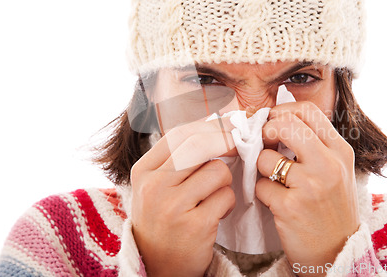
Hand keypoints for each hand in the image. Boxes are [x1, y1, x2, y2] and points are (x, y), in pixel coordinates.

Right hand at [130, 117, 236, 276]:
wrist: (157, 266)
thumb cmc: (163, 220)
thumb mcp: (157, 186)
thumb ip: (179, 158)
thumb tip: (219, 126)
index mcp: (143, 171)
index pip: (179, 134)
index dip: (209, 125)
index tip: (229, 123)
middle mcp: (154, 186)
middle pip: (200, 144)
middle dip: (227, 140)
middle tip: (242, 142)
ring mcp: (173, 206)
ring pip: (218, 170)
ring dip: (225, 181)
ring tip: (213, 197)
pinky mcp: (195, 225)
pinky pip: (226, 196)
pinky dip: (228, 203)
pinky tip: (216, 214)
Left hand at [256, 101, 359, 276]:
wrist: (339, 253)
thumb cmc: (332, 208)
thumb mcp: (336, 170)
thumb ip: (314, 145)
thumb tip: (276, 121)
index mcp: (340, 151)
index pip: (306, 111)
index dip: (282, 111)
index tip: (272, 122)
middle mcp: (328, 165)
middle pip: (284, 125)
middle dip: (266, 131)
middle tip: (265, 144)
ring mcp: (310, 186)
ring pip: (265, 157)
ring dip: (262, 168)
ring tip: (277, 181)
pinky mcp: (290, 207)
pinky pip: (260, 186)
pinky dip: (263, 193)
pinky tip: (278, 202)